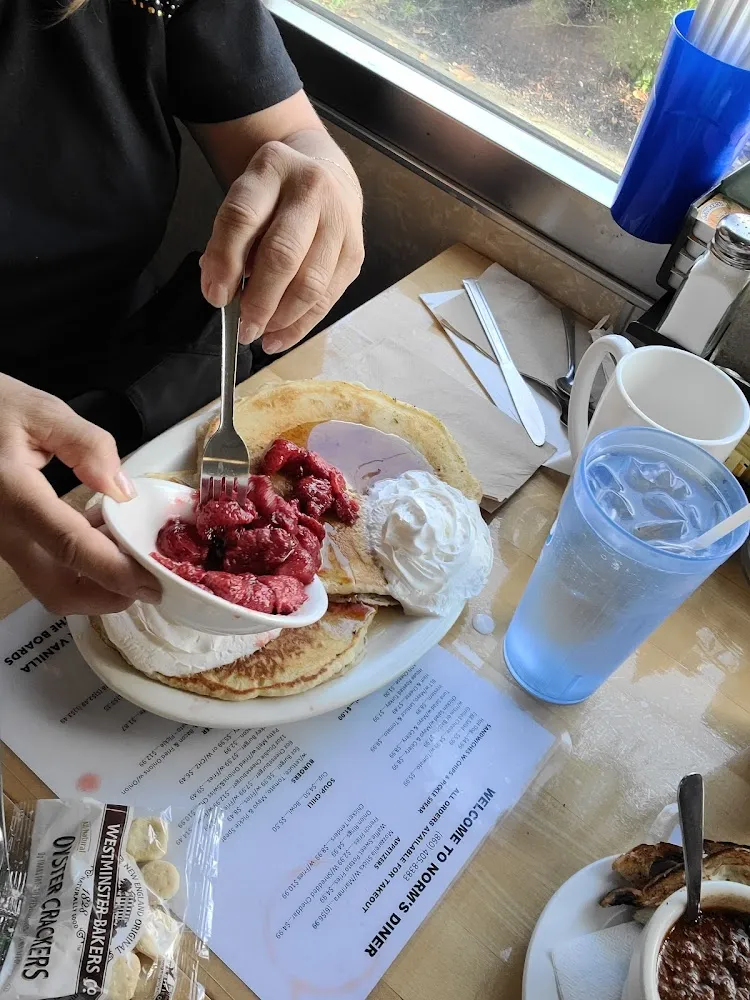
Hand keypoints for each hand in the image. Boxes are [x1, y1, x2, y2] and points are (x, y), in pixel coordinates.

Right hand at [0, 375, 160, 613]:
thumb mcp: (40, 410)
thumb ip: (86, 445)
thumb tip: (122, 490)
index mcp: (11, 494)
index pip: (69, 545)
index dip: (115, 570)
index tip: (152, 582)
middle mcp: (2, 531)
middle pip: (59, 589)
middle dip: (109, 595)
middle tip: (149, 574)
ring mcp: (2, 542)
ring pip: (53, 585)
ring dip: (99, 580)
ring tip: (129, 543)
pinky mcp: (7, 543)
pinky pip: (47, 568)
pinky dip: (82, 565)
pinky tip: (102, 531)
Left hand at [200, 137, 363, 353]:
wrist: (327, 177)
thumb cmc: (276, 197)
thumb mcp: (246, 200)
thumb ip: (229, 240)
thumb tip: (220, 292)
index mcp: (273, 168)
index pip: (242, 218)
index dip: (224, 262)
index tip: (215, 297)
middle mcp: (312, 190)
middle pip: (282, 255)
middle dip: (259, 300)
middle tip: (243, 328)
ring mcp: (340, 222)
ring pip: (310, 283)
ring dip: (282, 318)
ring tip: (261, 333)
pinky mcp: (355, 252)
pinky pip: (328, 298)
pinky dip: (301, 324)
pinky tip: (280, 337)